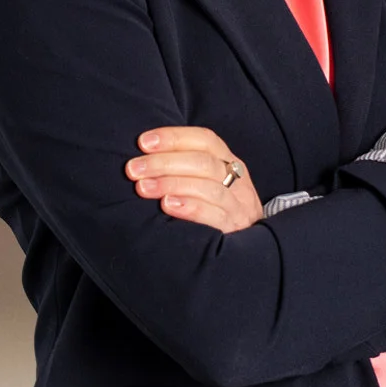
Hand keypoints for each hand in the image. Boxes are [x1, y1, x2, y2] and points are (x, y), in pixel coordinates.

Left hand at [127, 126, 263, 233]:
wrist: (252, 249)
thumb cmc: (218, 209)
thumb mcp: (210, 182)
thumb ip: (187, 167)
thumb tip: (144, 156)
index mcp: (229, 161)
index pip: (204, 140)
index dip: (174, 137)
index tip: (143, 142)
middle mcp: (237, 179)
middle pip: (203, 162)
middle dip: (164, 162)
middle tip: (133, 169)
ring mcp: (238, 205)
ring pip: (207, 186)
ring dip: (171, 184)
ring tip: (143, 188)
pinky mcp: (234, 229)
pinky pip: (214, 215)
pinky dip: (189, 207)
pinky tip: (167, 205)